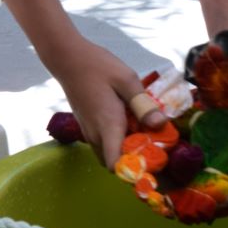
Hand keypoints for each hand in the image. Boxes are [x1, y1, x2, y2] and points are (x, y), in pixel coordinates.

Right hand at [47, 35, 163, 167]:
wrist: (68, 58)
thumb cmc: (98, 66)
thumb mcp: (126, 79)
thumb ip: (143, 104)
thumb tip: (160, 124)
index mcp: (108, 125)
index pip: (115, 164)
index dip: (133, 169)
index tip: (150, 159)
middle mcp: (96, 134)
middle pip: (114, 161)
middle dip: (134, 157)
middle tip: (153, 139)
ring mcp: (88, 131)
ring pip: (108, 152)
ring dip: (124, 147)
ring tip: (142, 127)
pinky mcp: (86, 125)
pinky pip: (103, 141)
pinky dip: (116, 138)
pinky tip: (127, 118)